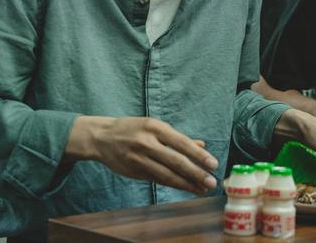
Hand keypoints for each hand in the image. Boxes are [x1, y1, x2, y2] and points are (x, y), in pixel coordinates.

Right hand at [66, 116, 218, 195]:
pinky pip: (157, 179)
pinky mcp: (133, 171)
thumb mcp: (155, 126)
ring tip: (202, 189)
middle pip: (176, 161)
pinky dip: (173, 184)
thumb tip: (202, 145)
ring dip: (186, 183)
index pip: (182, 143)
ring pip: (166, 174)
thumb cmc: (134, 129)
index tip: (213, 164)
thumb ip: (178, 138)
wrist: (102, 137)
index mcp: (155, 127)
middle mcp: (147, 143)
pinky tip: (185, 187)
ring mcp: (139, 158)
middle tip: (211, 182)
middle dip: (195, 173)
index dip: (198, 155)